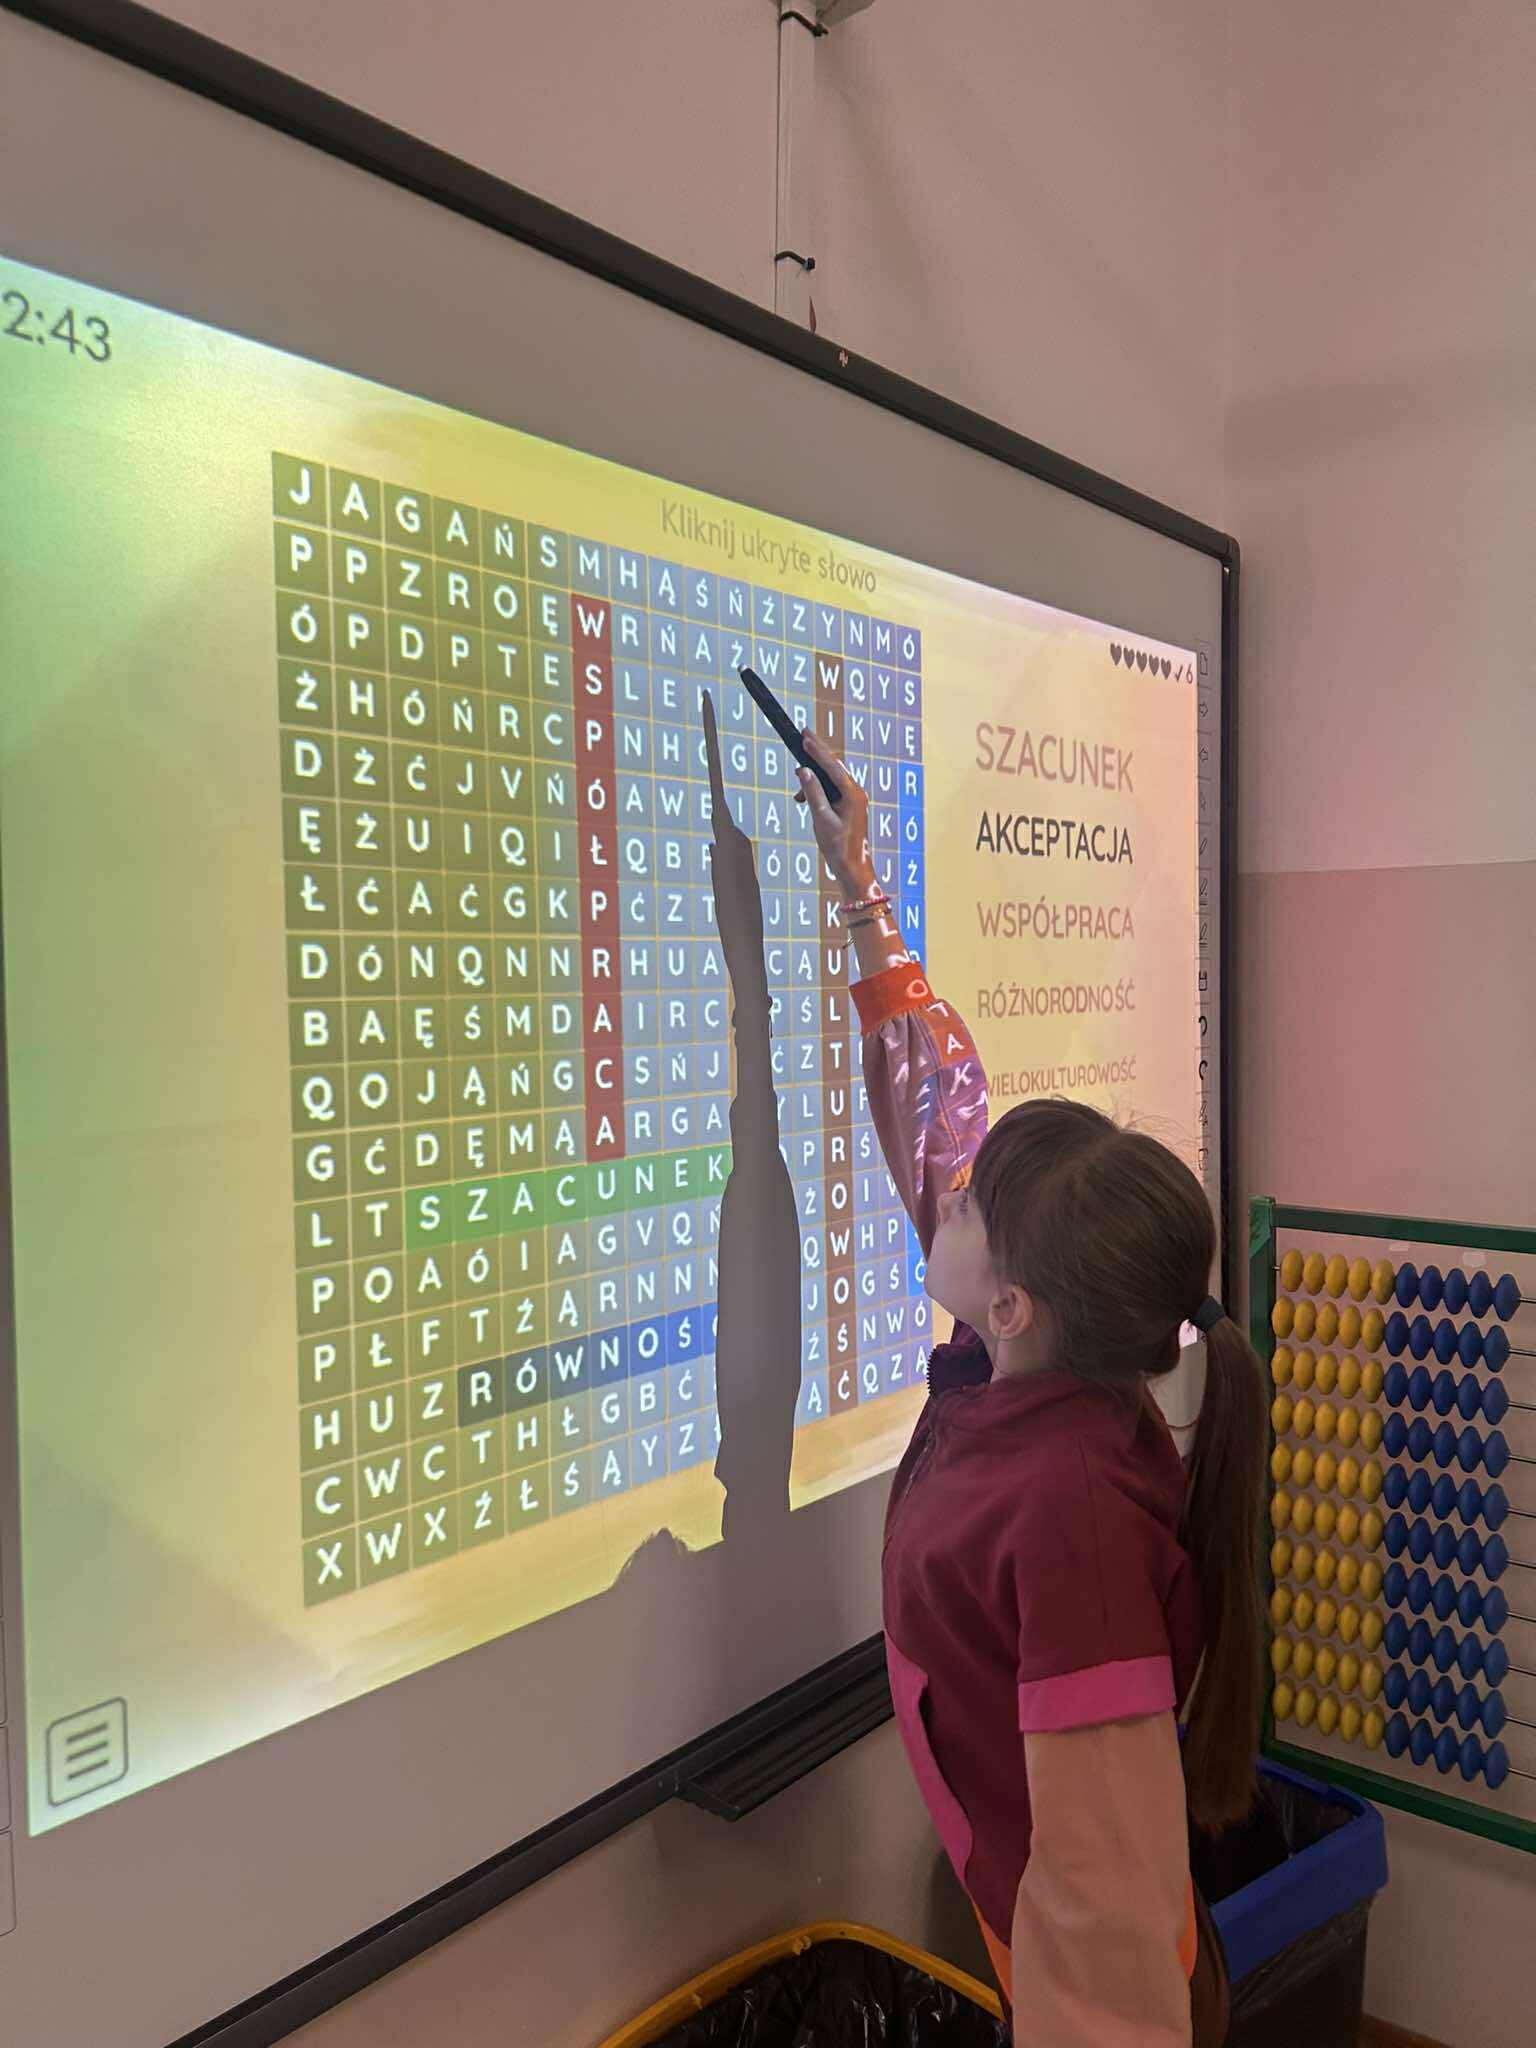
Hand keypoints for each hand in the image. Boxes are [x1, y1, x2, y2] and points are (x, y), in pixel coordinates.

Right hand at [796, 732, 873, 898]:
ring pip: (832, 778)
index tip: (804, 735)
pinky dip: (817, 790)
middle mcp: (856, 792)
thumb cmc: (838, 847)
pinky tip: (803, 799)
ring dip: (814, 776)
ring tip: (798, 783)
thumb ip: (812, 793)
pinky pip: (832, 789)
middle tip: (803, 734)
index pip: (832, 765)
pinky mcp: (849, 805)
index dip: (817, 749)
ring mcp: (853, 798)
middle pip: (834, 766)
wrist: (852, 867)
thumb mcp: (821, 818)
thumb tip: (803, 771)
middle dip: (817, 752)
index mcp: (853, 794)